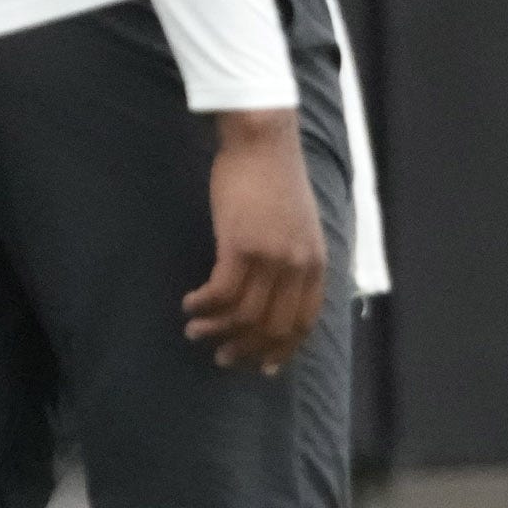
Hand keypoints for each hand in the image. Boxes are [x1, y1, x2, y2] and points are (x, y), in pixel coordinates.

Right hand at [183, 109, 327, 372]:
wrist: (263, 141)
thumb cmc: (275, 180)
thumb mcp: (299, 225)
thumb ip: (295, 259)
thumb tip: (277, 293)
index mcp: (316, 263)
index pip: (303, 322)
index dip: (282, 349)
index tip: (262, 366)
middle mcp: (298, 265)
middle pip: (273, 327)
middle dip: (246, 349)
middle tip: (222, 356)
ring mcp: (272, 257)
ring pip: (244, 314)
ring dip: (216, 329)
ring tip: (196, 331)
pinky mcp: (242, 245)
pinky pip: (221, 293)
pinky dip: (204, 305)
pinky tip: (190, 304)